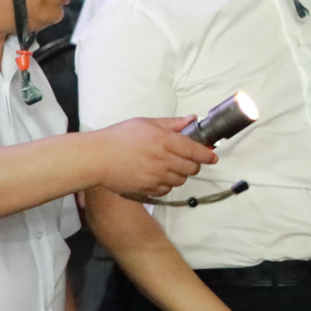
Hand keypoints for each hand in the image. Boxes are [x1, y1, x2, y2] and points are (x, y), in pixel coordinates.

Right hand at [93, 116, 219, 200]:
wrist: (97, 158)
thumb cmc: (119, 137)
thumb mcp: (146, 123)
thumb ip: (171, 123)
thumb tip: (192, 120)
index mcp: (164, 140)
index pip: (195, 150)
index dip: (207, 154)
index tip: (212, 156)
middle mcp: (163, 160)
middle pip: (191, 168)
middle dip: (194, 164)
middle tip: (189, 159)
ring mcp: (156, 176)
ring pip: (181, 180)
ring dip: (181, 174)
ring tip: (171, 166)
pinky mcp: (148, 189)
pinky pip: (167, 190)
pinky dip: (167, 184)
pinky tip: (160, 176)